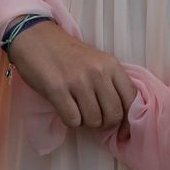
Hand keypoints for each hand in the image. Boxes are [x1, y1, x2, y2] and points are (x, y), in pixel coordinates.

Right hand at [7, 21, 136, 138]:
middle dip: (104, 123)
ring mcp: (78, 80)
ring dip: (85, 122)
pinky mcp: (57, 89)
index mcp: (111, 64)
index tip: (123, 132)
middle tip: (92, 116)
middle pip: (113, 115)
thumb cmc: (68, 54)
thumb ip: (111, 83)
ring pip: (93, 120)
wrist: (37, 37)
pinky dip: (70, 120)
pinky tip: (65, 107)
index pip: (132, 99)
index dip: (129, 121)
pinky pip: (73, 120)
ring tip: (77, 108)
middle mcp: (98, 72)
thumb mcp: (97, 62)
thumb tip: (122, 118)